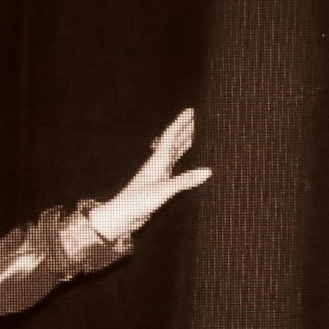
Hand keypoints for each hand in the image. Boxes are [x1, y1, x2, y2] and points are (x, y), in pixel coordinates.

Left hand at [86, 108, 211, 241]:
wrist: (120, 217)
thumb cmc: (136, 203)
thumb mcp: (162, 191)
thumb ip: (184, 181)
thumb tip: (207, 171)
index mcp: (157, 162)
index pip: (170, 136)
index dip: (181, 123)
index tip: (191, 110)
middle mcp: (158, 165)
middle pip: (174, 142)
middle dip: (186, 129)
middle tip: (199, 119)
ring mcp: (158, 175)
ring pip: (175, 153)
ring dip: (185, 143)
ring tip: (197, 134)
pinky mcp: (159, 186)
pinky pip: (175, 168)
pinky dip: (183, 161)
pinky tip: (189, 163)